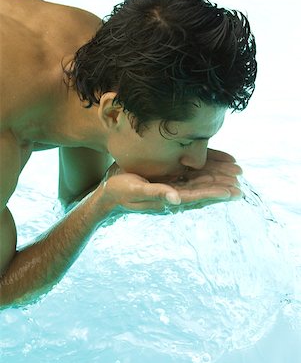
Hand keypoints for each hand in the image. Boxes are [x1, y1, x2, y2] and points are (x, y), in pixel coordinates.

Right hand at [99, 149, 241, 213]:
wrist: (109, 190)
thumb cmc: (120, 192)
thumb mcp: (136, 190)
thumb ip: (156, 194)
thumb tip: (176, 199)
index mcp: (169, 201)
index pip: (197, 198)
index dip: (215, 194)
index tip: (232, 191)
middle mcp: (175, 195)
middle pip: (203, 189)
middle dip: (222, 185)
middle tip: (241, 179)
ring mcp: (173, 186)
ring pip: (200, 181)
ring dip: (218, 177)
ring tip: (236, 172)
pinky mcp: (169, 178)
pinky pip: (191, 174)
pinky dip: (205, 168)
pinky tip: (216, 162)